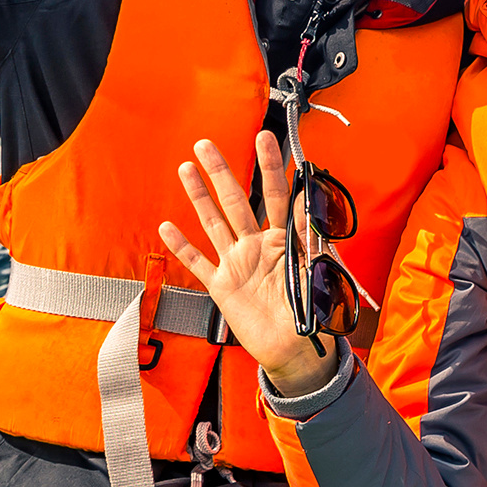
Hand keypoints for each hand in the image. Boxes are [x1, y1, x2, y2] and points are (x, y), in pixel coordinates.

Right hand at [158, 134, 342, 397]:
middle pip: (236, 201)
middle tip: (206, 143)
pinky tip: (167, 226)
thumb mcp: (320, 270)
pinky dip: (182, 246)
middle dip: (221, 172)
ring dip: (199, 196)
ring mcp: (237, 263)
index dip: (270, 167)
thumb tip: (310, 202)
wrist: (297, 349)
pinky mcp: (222, 287)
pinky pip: (198, 263)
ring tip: (186, 168)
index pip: (276, 194)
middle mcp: (257, 245)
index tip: (264, 138)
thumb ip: (313, 237)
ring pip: (214, 223)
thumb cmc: (314, 309)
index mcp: (284, 238)